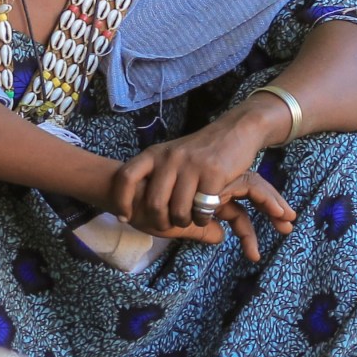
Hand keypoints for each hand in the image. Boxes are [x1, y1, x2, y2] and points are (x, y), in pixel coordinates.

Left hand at [111, 109, 296, 261]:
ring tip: (190, 218)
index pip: (126, 176)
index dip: (121, 200)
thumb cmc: (200, 151)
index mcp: (155, 153)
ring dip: (185, 222)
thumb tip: (132, 203)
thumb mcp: (171, 155)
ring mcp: (191, 165)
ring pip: (178, 211)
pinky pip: (202, 209)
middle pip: (154, 203)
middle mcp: (169, 158)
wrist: (235, 131)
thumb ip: (154, 174)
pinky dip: (203, 218)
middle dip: (160, 222)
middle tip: (168, 225)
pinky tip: (206, 213)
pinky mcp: (213, 174)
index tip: (125, 217)